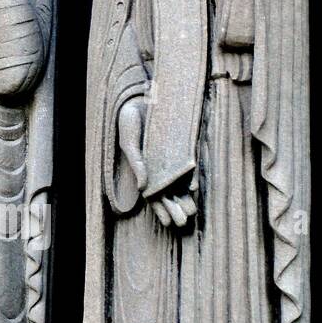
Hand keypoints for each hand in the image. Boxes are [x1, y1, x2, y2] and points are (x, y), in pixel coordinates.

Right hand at [118, 96, 198, 228]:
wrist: (142, 98)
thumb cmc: (130, 120)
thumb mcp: (129, 143)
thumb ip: (136, 163)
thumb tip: (143, 188)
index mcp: (145, 170)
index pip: (154, 197)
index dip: (161, 211)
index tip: (168, 224)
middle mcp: (160, 168)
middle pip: (169, 195)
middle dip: (176, 210)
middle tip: (183, 223)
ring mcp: (172, 159)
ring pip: (180, 186)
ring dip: (185, 200)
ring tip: (191, 212)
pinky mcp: (182, 148)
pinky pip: (188, 168)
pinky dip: (190, 179)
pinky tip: (192, 190)